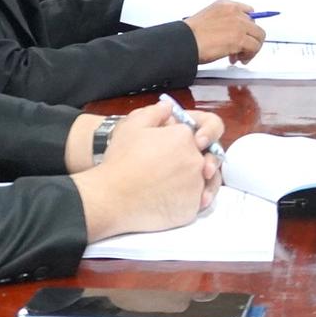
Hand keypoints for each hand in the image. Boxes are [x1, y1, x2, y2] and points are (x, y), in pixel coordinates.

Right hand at [72, 102, 214, 237]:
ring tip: (173, 184)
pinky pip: (197, 202)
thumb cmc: (121, 161)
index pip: (198, 135)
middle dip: (193, 159)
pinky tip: (171, 199)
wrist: (111, 198)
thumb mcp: (134, 125)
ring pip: (204, 181)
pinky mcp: (191, 209)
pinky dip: (188, 200)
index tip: (178, 145)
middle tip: (173, 167)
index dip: (189, 139)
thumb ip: (156, 112)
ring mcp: (196, 186)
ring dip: (194, 181)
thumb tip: (169, 107)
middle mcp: (196, 161)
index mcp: (186, 138)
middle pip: (204, 158)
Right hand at [184, 0, 266, 63]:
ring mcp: (239, 24)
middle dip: (249, 38)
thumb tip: (232, 35)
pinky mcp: (240, 38)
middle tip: (241, 50)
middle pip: (255, 24)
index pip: (247, 11)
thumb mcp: (208, 19)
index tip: (246, 34)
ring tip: (240, 57)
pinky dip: (249, 55)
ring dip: (252, 48)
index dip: (247, 26)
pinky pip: (254, 47)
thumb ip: (223, 22)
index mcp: (225, 5)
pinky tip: (239, 60)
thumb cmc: (190, 35)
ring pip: (259, 36)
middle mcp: (234, 11)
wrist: (185, 42)